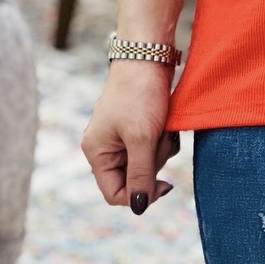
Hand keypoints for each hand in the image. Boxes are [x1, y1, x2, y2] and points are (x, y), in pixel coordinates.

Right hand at [80, 61, 179, 213]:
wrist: (149, 54)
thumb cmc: (140, 95)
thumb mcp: (142, 139)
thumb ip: (140, 175)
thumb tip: (139, 208)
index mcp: (96, 153)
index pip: (115, 193)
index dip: (140, 194)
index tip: (165, 184)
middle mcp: (105, 147)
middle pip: (135, 178)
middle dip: (154, 162)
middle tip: (160, 138)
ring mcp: (122, 136)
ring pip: (149, 162)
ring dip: (162, 148)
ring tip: (163, 125)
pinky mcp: (139, 126)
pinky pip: (155, 146)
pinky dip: (165, 137)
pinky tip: (168, 121)